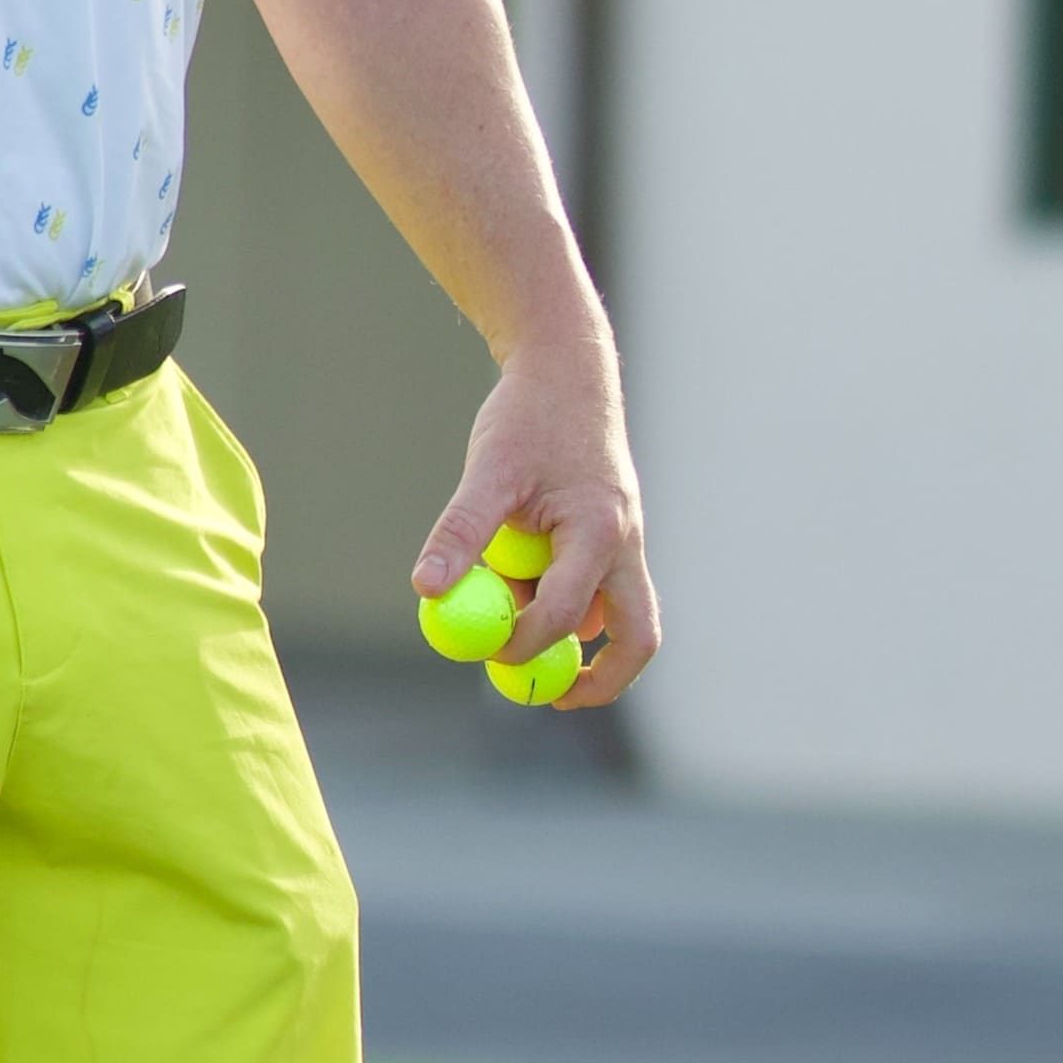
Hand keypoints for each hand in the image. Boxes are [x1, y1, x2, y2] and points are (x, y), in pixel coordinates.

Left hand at [415, 323, 659, 707]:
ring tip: (508, 592)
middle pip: (637, 636)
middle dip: (596, 679)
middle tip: (544, 696)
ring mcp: (626, 540)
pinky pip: (599, 587)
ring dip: (569, 628)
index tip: (481, 652)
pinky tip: (515, 566)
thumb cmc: (530, 415)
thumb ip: (462, 530)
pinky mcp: (614, 534)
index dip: (520, 643)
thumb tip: (426, 590)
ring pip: (618, 614)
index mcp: (601, 530)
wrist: (567, 367)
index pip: (565, 614)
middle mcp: (626, 542)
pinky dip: (562, 596)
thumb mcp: (489, 471)